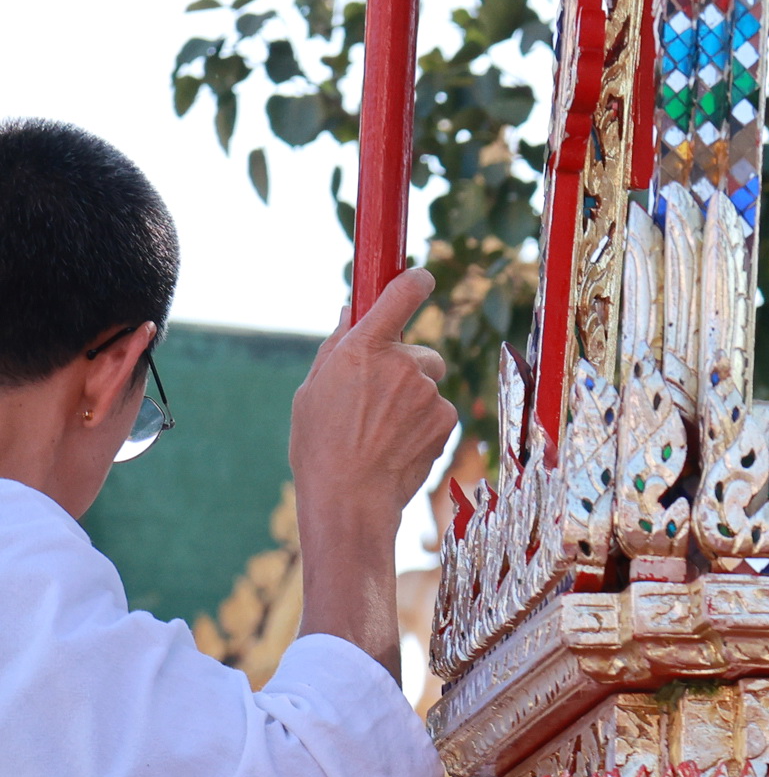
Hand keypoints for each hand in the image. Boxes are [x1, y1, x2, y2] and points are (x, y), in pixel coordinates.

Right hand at [291, 268, 456, 530]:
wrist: (350, 498)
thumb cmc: (320, 446)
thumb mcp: (313, 391)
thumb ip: (337, 346)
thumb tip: (352, 310)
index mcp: (362, 349)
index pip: (398, 296)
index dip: (414, 281)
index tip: (422, 277)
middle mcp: (400, 363)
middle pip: (417, 352)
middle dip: (404, 370)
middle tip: (375, 403)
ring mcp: (427, 391)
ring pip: (428, 384)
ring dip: (414, 399)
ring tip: (383, 431)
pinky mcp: (446, 417)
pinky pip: (439, 410)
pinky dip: (425, 423)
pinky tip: (399, 445)